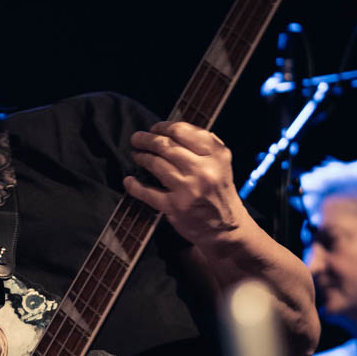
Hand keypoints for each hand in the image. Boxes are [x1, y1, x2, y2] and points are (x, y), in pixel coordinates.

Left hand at [125, 121, 248, 247]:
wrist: (227, 228)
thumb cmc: (218, 190)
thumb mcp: (219, 163)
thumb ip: (201, 145)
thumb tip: (169, 129)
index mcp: (217, 154)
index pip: (183, 131)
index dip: (163, 127)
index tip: (154, 129)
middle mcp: (204, 169)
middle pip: (166, 146)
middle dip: (146, 140)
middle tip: (136, 139)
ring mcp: (189, 188)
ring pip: (156, 164)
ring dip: (141, 157)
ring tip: (137, 156)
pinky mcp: (176, 206)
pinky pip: (147, 192)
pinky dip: (134, 185)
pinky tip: (128, 181)